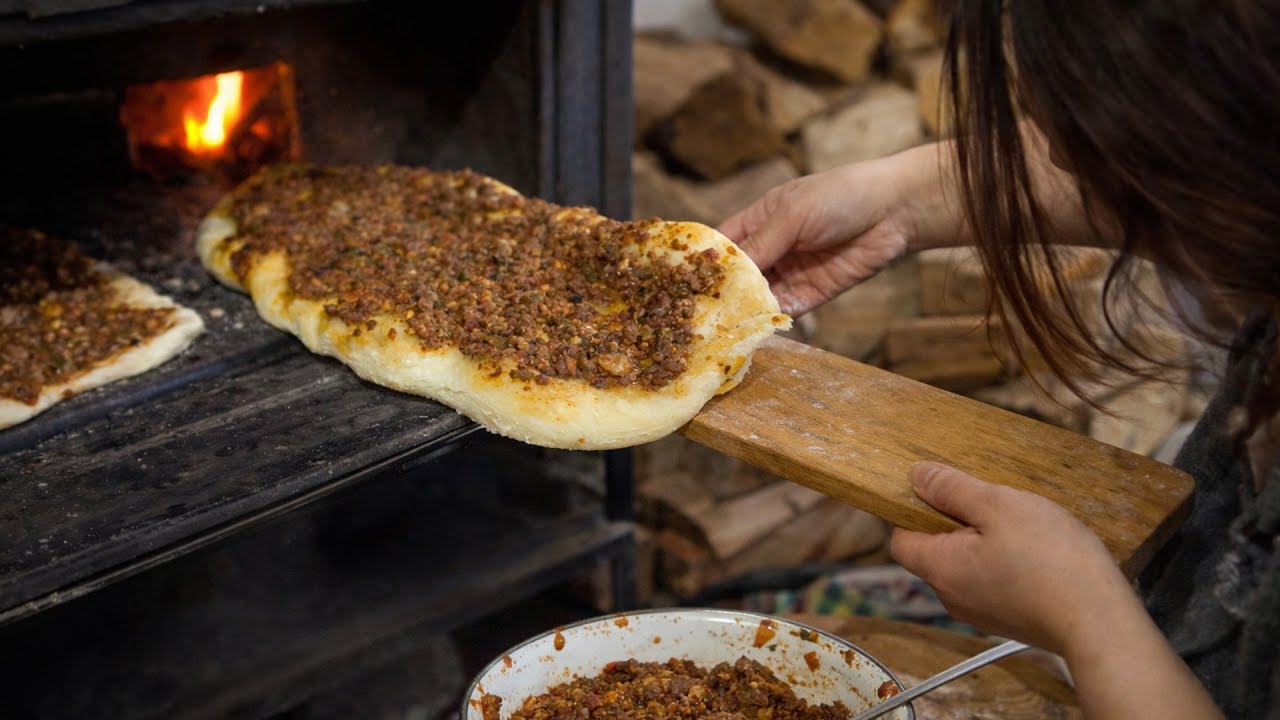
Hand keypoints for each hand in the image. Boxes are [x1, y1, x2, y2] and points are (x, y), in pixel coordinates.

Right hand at [716, 160, 912, 315]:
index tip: (682, 281)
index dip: (705, 261)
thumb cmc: (841, 197)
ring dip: (744, 310)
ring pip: (759, 296)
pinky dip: (770, 320)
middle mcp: (774, 247)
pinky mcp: (813, 293)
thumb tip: (726, 274)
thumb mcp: (792, 215)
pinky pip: (785, 309)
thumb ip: (760, 245)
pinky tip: (753, 329)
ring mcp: (793, 271)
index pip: (724, 244)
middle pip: (739, 276)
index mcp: (762, 219)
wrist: (895, 211)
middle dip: (721, 292)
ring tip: (720, 327)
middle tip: (697, 314)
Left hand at [889, 461, 1134, 654]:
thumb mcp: (998, 506)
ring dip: (984, 541)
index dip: (913, 512)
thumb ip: (952, 490)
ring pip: (965, 565)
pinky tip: (1036, 551)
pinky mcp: (1008, 619)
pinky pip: (991, 581)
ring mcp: (981, 612)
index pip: (901, 540)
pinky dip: (1004, 562)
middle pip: (934, 551)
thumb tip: (916, 476)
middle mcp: (952, 597)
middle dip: (956, 522)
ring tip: (1022, 527)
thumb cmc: (1051, 560)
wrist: (1101, 622)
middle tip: (994, 505)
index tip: (942, 492)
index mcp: (940, 569)